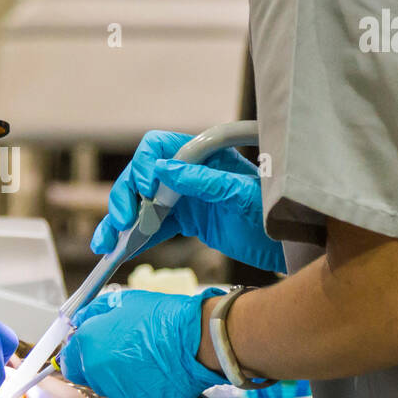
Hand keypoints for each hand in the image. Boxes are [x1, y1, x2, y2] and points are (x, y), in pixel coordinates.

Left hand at [61, 287, 225, 397]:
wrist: (197, 340)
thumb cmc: (163, 318)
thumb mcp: (122, 302)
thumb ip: (94, 314)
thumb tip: (82, 321)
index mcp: (89, 348)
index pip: (67, 359)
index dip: (77, 351)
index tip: (87, 345)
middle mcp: (99, 376)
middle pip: (87, 375)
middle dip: (98, 364)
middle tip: (120, 349)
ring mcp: (122, 396)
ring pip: (112, 388)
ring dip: (121, 376)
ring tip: (146, 358)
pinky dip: (143, 389)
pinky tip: (158, 371)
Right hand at [93, 130, 285, 274]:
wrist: (292, 247)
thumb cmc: (276, 216)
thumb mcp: (243, 197)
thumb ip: (205, 182)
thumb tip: (164, 170)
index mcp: (204, 155)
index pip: (161, 146)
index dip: (145, 163)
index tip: (144, 188)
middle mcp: (189, 172)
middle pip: (142, 176)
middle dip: (125, 196)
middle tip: (121, 221)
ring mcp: (184, 197)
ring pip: (140, 203)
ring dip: (118, 221)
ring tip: (104, 243)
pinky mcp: (184, 221)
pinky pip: (150, 227)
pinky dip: (131, 238)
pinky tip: (114, 251)